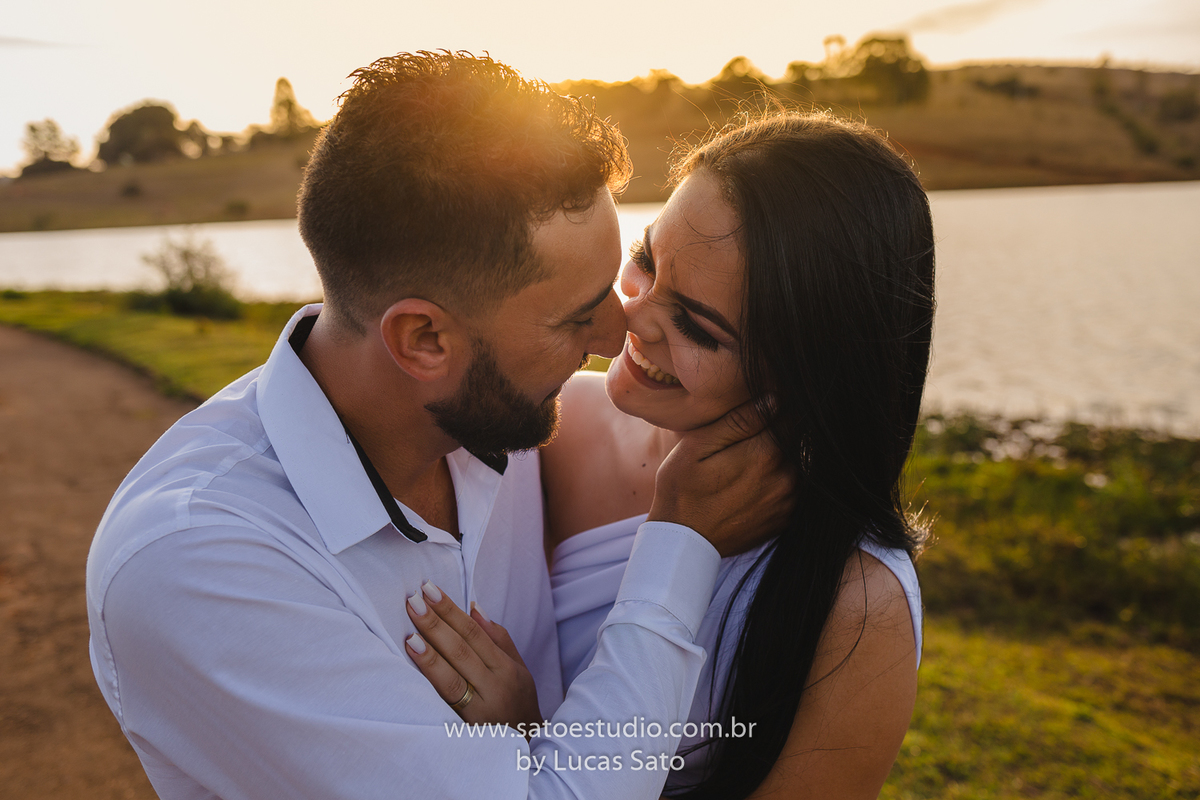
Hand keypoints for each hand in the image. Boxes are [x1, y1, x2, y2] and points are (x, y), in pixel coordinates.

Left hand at [404, 582, 541, 729]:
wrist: (529, 751)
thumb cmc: (519, 705)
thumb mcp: (518, 671)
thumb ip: (498, 639)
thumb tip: (474, 608)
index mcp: (506, 667)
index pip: (474, 632)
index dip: (451, 610)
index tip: (430, 589)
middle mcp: (496, 684)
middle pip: (462, 648)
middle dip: (436, 622)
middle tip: (413, 599)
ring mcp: (483, 706)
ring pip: (454, 673)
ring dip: (431, 650)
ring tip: (410, 630)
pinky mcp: (470, 727)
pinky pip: (448, 699)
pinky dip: (433, 678)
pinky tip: (417, 662)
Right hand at [649, 400, 792, 556]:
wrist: (683, 542)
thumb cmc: (682, 489)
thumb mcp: (697, 446)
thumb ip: (738, 421)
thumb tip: (774, 399)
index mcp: (766, 453)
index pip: (787, 414)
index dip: (771, 410)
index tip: (751, 418)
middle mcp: (786, 477)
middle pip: (791, 440)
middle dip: (771, 436)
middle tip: (737, 447)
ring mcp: (788, 501)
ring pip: (792, 464)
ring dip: (775, 461)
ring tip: (740, 470)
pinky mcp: (785, 518)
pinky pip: (789, 489)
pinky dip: (774, 484)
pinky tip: (746, 489)